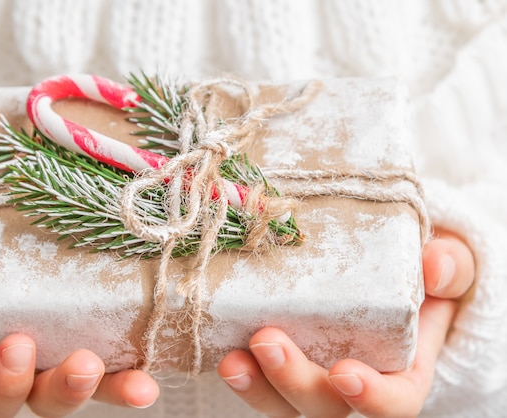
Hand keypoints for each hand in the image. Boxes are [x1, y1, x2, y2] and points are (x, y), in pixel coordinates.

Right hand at [0, 256, 159, 417]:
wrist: (0, 274)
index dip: (5, 381)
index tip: (16, 346)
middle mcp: (34, 377)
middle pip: (50, 402)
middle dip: (67, 389)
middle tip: (84, 365)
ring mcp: (70, 362)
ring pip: (95, 390)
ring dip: (116, 388)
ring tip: (140, 386)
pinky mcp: (105, 343)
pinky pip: (124, 362)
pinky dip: (142, 366)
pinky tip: (158, 365)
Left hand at [217, 228, 474, 417]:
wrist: (374, 263)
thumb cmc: (412, 269)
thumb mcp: (443, 262)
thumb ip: (449, 266)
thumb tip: (433, 266)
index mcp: (400, 367)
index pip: (395, 401)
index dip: (372, 397)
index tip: (346, 374)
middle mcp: (351, 378)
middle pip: (325, 404)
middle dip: (295, 382)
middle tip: (267, 341)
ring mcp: (309, 370)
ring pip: (281, 400)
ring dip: (256, 386)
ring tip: (231, 360)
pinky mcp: (274, 356)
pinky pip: (255, 375)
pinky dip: (237, 367)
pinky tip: (217, 346)